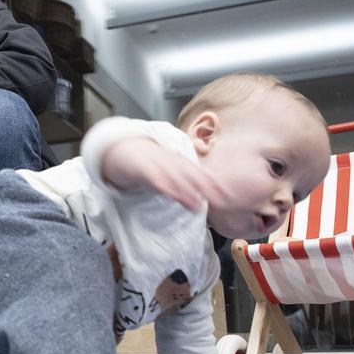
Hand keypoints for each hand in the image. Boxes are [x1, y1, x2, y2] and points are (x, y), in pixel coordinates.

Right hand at [101, 136, 227, 212]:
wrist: (123, 148)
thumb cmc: (152, 163)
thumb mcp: (171, 170)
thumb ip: (187, 183)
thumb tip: (205, 198)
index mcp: (182, 164)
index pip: (202, 174)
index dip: (215, 183)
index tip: (229, 194)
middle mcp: (173, 163)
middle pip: (193, 175)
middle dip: (208, 187)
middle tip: (222, 200)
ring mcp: (159, 164)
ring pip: (175, 178)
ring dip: (187, 190)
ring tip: (198, 204)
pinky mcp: (144, 169)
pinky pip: (155, 178)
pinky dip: (164, 185)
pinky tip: (171, 194)